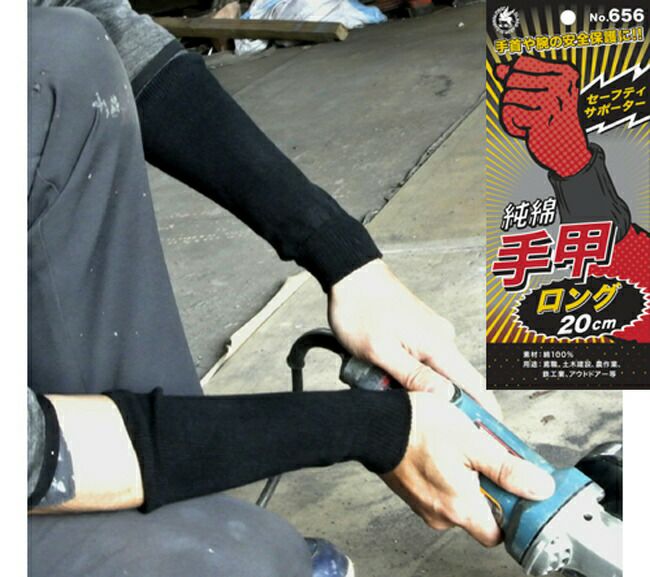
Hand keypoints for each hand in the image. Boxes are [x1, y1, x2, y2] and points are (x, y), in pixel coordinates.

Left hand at [328, 259, 500, 417]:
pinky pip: (419, 362)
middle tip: (404, 405)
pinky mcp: (418, 333)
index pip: (474, 385)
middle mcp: (442, 340)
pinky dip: (404, 372)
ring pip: (431, 374)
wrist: (351, 275)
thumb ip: (414, 376)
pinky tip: (380, 370)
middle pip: (452, 384)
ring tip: (379, 380)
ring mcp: (431, 335)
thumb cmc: (361, 308)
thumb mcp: (381, 351)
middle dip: (432, 402)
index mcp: (439, 345)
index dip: (484, 412)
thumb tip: (446, 398)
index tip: (489, 435)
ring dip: (411, 386)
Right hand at [383, 393, 555, 545]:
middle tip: (484, 454)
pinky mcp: (412, 491)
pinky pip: (438, 487)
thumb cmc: (417, 428)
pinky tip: (442, 447)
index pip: (498, 533)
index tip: (515, 489)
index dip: (510, 512)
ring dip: (465, 475)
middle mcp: (441, 514)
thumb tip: (538, 488)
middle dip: (486, 485)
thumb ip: (507, 468)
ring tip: (460, 445)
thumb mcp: (472, 441)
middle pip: (479, 513)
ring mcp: (423, 504)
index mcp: (460, 507)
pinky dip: (445, 471)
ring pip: (458, 497)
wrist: (374, 423)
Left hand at [496, 56, 590, 176]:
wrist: (568, 152)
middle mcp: (561, 84)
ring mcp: (552, 101)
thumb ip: (520, 79)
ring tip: (529, 121)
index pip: (521, 63)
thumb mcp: (541, 95)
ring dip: (512, 113)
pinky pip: (508, 115)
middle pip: (512, 78)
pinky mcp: (540, 120)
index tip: (528, 94)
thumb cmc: (553, 121)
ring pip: (508, 97)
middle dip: (512, 98)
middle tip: (529, 112)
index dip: (514, 77)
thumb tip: (499, 69)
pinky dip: (512, 125)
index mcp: (565, 72)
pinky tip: (528, 130)